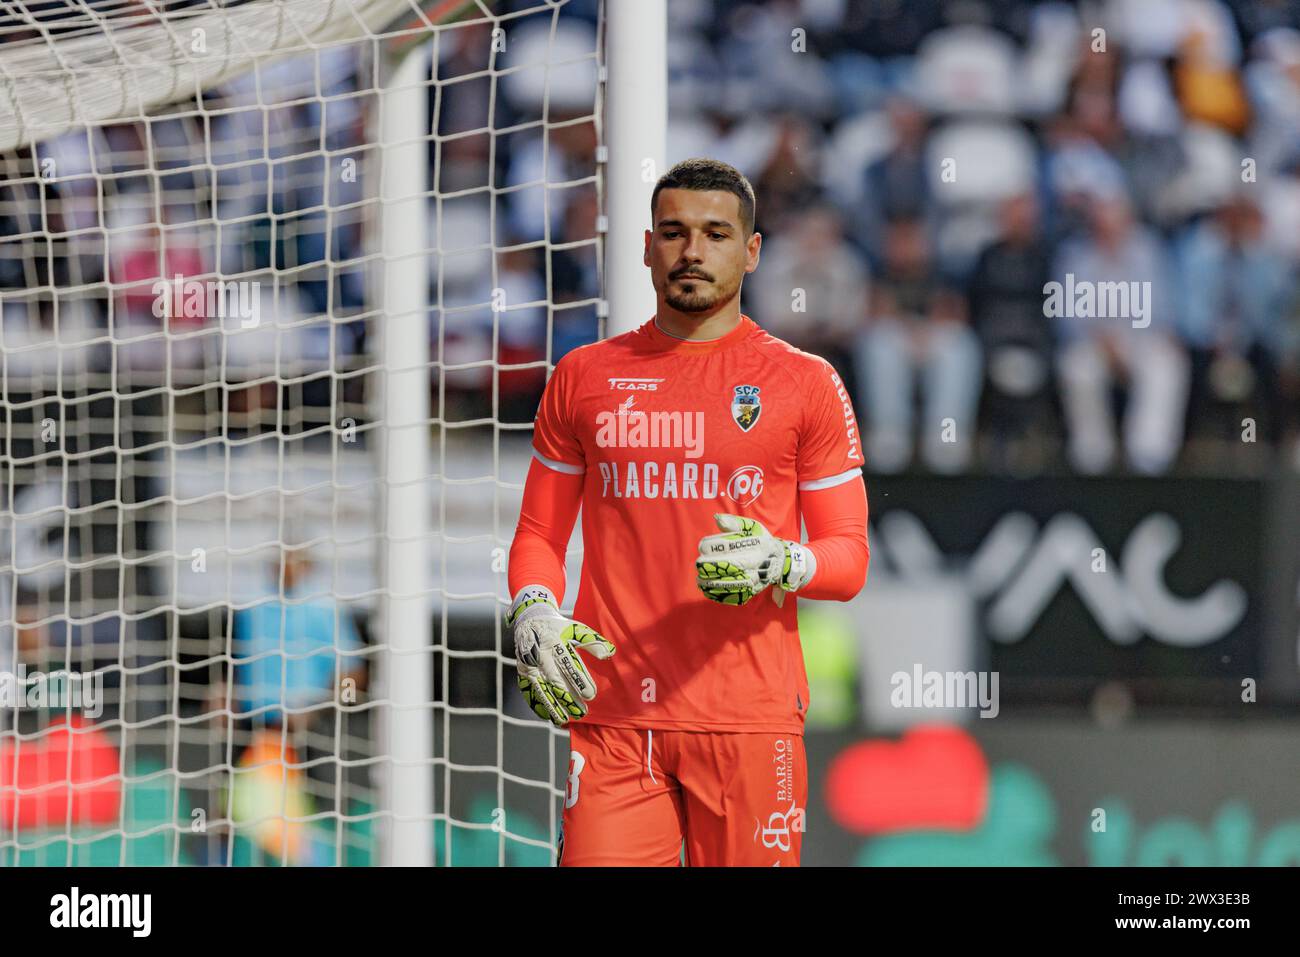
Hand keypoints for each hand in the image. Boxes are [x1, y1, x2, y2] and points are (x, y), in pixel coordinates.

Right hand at [506, 586, 615, 726]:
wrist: (529, 620)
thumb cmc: (558, 627)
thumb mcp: (576, 629)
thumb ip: (593, 641)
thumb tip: (609, 653)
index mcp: (554, 641)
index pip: (568, 664)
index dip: (579, 680)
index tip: (590, 695)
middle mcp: (539, 653)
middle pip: (554, 679)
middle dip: (567, 697)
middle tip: (581, 712)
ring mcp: (528, 663)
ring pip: (540, 688)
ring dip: (552, 705)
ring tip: (564, 719)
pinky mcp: (522, 671)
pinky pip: (528, 691)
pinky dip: (537, 704)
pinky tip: (548, 716)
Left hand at [695, 514, 814, 606]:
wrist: (782, 562)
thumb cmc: (763, 542)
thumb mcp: (753, 527)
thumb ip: (735, 523)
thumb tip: (716, 518)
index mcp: (757, 544)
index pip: (730, 546)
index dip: (713, 547)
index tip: (703, 547)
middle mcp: (757, 562)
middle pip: (731, 565)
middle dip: (711, 566)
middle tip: (698, 564)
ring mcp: (757, 578)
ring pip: (733, 583)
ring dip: (713, 583)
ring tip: (700, 580)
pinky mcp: (754, 590)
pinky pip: (736, 595)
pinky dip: (721, 595)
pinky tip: (708, 591)